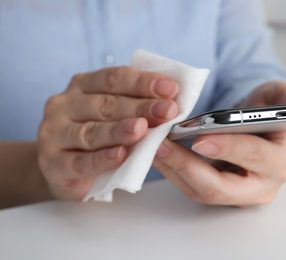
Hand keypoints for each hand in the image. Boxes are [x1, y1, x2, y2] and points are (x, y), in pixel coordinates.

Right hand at [38, 66, 178, 199]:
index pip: (114, 78)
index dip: (143, 82)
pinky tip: (120, 156)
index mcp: (82, 85)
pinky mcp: (53, 163)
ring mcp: (54, 133)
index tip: (171, 89)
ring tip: (143, 130)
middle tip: (168, 111)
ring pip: (91, 132)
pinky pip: (80, 162)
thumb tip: (173, 100)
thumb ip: (135, 105)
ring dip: (120, 130)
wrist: (63, 168)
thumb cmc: (96, 136)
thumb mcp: (113, 115)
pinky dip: (102, 159)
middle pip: (105, 104)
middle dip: (140, 107)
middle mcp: (64, 104)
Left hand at [153, 81, 285, 206]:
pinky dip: (173, 171)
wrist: (254, 123)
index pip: (256, 158)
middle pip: (221, 187)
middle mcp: (261, 184)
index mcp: (280, 161)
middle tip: (163, 145)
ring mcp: (237, 193)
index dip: (230, 149)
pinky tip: (158, 152)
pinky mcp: (219, 192)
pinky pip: (192, 187)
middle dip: (189, 167)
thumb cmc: (267, 108)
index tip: (201, 138)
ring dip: (174, 169)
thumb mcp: (282, 94)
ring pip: (201, 190)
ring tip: (152, 146)